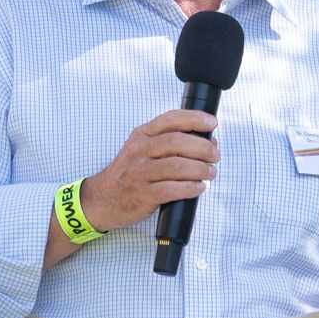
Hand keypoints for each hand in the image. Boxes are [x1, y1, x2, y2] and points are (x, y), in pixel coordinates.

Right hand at [79, 109, 219, 229]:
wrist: (103, 199)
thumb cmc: (130, 173)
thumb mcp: (142, 148)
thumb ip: (169, 141)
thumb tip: (207, 139)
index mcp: (142, 135)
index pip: (171, 119)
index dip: (195, 119)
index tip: (212, 123)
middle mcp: (140, 151)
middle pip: (177, 142)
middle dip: (203, 147)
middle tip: (215, 155)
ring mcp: (140, 173)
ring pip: (177, 166)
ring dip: (200, 169)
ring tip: (210, 172)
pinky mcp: (143, 194)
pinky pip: (172, 189)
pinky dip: (190, 188)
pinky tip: (199, 188)